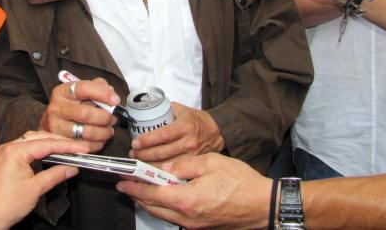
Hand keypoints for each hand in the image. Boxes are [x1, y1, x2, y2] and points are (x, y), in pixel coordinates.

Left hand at [0, 131, 88, 229]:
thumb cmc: (7, 204)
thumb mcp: (36, 189)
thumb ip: (55, 175)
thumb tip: (72, 168)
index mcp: (16, 151)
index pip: (47, 144)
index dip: (66, 146)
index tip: (82, 148)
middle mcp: (9, 147)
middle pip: (39, 137)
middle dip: (59, 142)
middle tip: (77, 147)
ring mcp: (5, 151)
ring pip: (32, 140)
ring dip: (49, 143)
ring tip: (66, 148)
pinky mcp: (4, 157)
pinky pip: (24, 146)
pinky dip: (38, 148)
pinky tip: (48, 152)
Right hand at [38, 77, 118, 151]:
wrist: (51, 122)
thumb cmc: (70, 105)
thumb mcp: (80, 91)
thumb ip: (97, 86)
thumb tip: (111, 92)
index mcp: (63, 92)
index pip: (83, 88)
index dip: (102, 94)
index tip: (115, 100)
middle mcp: (57, 108)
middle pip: (86, 114)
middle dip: (105, 117)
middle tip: (113, 118)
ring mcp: (57, 126)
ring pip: (87, 132)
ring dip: (104, 132)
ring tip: (108, 130)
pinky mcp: (60, 143)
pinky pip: (85, 146)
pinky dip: (97, 144)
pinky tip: (100, 139)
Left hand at [116, 153, 270, 228]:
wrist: (263, 204)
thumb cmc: (240, 182)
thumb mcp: (209, 162)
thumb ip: (183, 164)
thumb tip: (166, 167)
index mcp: (186, 200)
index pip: (151, 194)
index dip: (134, 187)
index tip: (122, 181)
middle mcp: (187, 217)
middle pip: (153, 208)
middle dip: (137, 195)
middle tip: (127, 184)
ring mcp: (194, 225)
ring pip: (163, 215)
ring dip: (150, 203)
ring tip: (142, 189)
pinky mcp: (201, 227)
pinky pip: (175, 218)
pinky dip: (165, 207)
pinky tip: (165, 197)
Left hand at [130, 102, 223, 163]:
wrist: (218, 131)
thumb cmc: (197, 120)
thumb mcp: (183, 110)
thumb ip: (166, 109)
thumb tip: (147, 110)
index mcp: (185, 126)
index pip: (162, 135)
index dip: (147, 140)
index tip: (135, 142)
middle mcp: (189, 142)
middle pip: (162, 152)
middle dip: (144, 154)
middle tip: (133, 153)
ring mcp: (192, 155)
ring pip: (167, 164)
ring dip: (149, 165)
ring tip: (138, 161)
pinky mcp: (193, 164)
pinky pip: (175, 171)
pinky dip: (161, 172)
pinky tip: (151, 171)